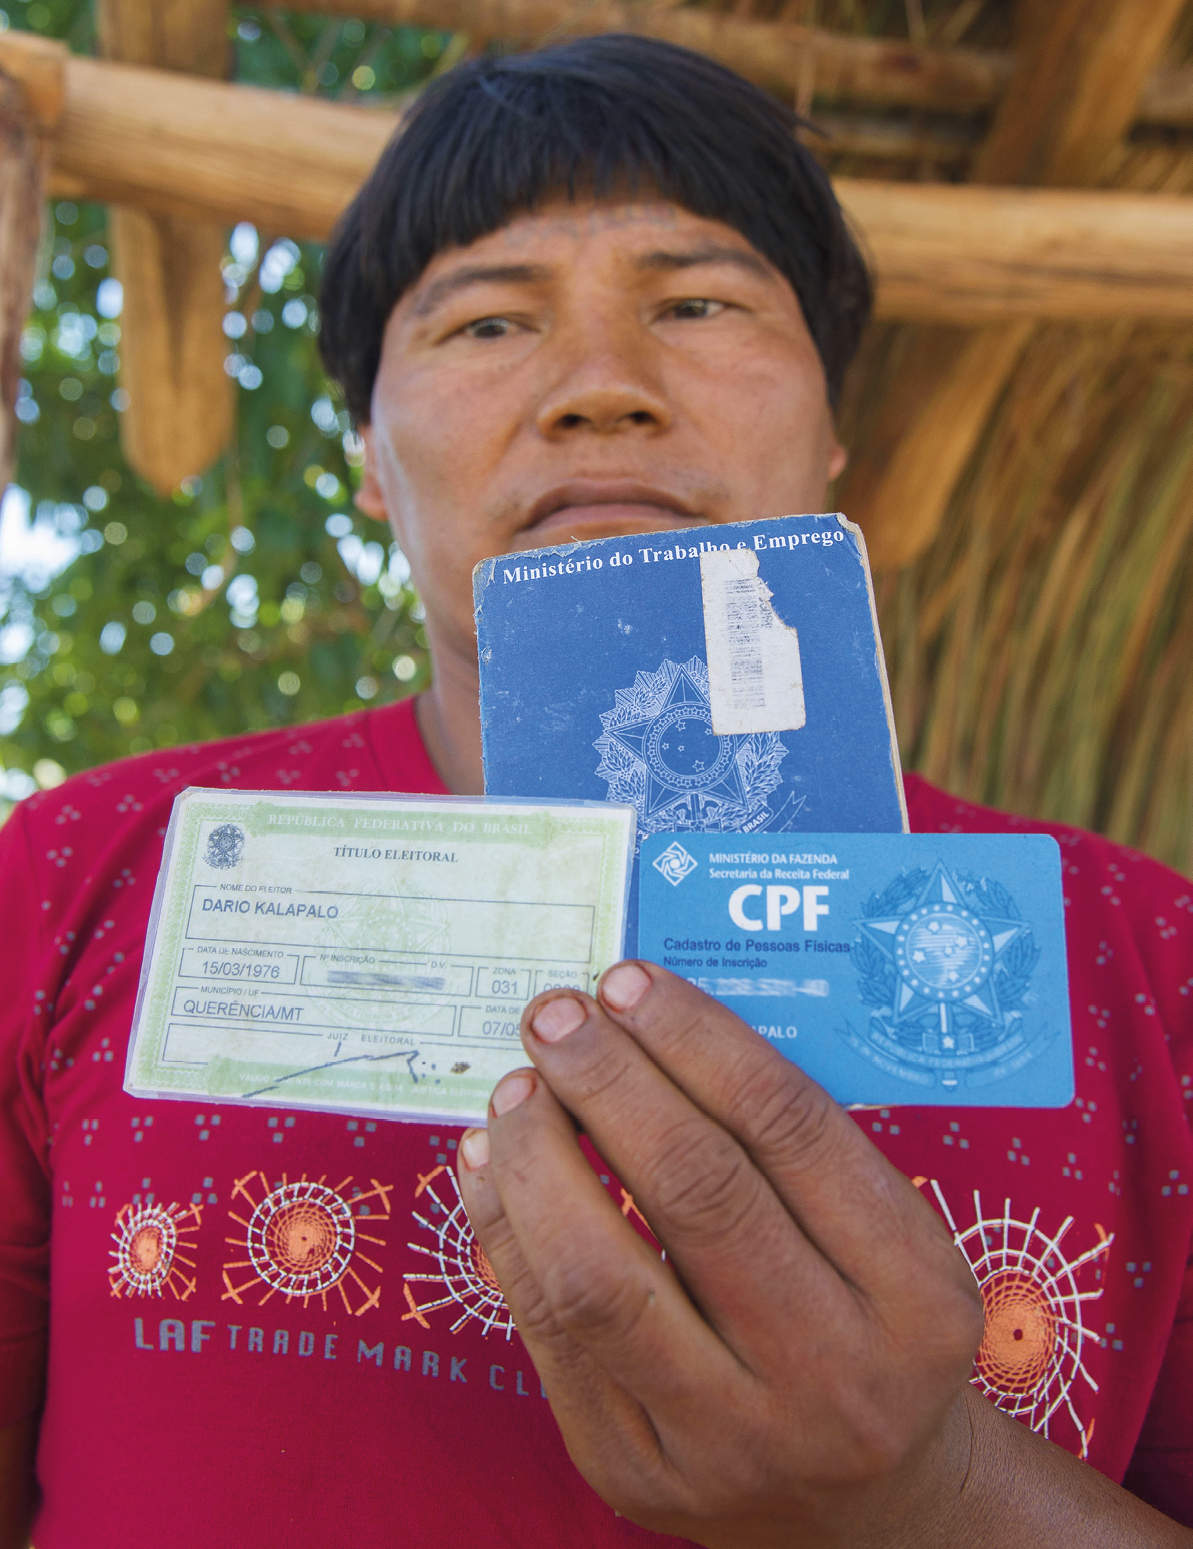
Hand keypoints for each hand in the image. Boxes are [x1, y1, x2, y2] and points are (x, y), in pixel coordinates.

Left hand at [456, 961, 985, 1547]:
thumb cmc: (871, 1331)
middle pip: (698, 1192)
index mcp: (914, 1293)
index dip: (696, 1040)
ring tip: (517, 1089)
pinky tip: (492, 1165)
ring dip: (540, 1159)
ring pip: (601, 1279)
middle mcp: (831, 1372)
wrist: (872, 1505)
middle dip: (610, 1082)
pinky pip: (548, 1334)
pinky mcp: (636, 1473)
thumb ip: (795, 1147)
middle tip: (556, 1016)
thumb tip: (644, 1030)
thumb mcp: (888, 1240)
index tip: (628, 985)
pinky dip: (507, 1232)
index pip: (791, 1129)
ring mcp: (728, 1438)